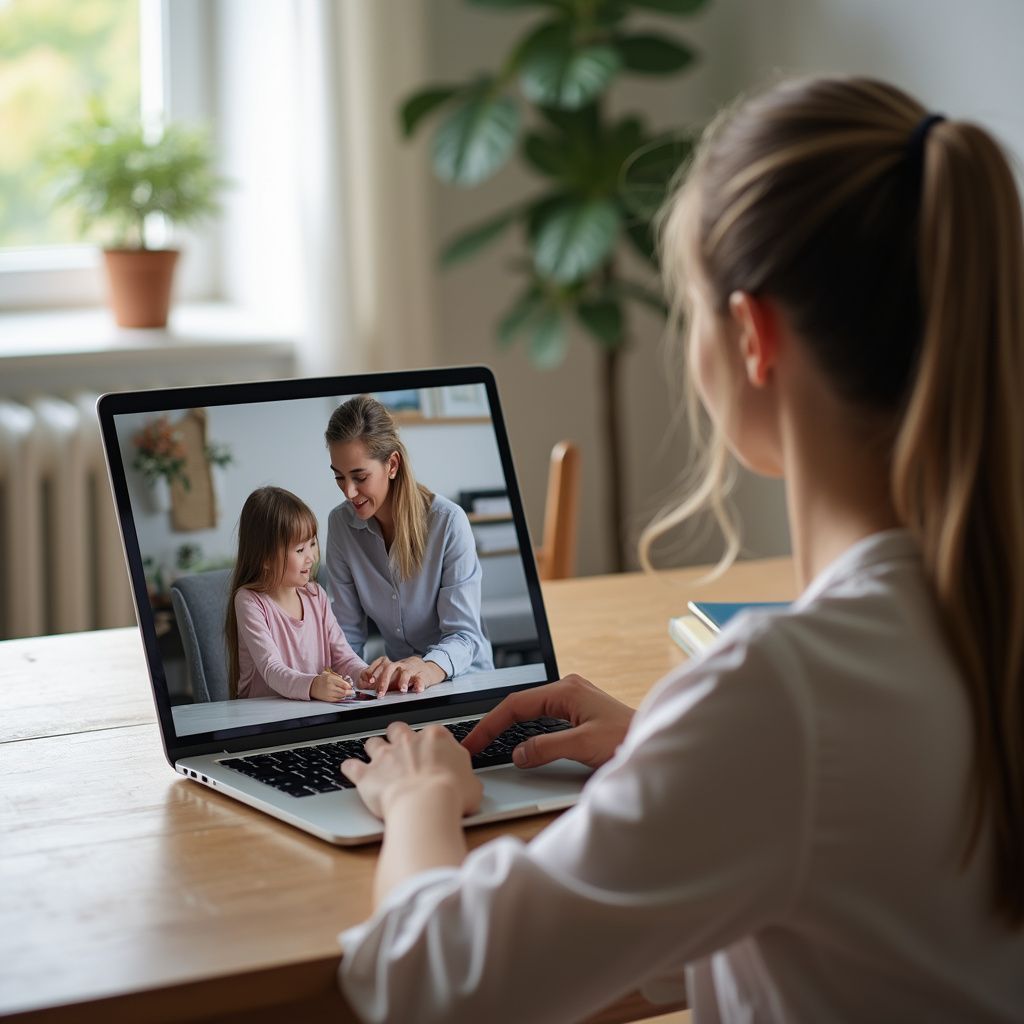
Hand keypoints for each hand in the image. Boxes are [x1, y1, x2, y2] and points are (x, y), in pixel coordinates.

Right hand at [310, 669, 354, 701]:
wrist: (312, 686)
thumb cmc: (322, 680)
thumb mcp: (330, 675)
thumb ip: (338, 678)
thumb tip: (347, 683)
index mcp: (331, 679)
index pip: (344, 684)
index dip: (349, 687)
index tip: (351, 687)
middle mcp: (330, 686)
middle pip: (344, 691)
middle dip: (349, 692)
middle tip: (352, 692)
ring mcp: (328, 693)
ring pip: (341, 696)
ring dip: (345, 695)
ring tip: (346, 693)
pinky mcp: (327, 699)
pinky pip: (337, 700)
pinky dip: (340, 698)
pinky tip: (341, 696)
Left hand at [341, 721, 482, 819]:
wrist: (427, 805)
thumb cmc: (452, 795)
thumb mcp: (473, 786)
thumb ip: (467, 779)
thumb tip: (469, 786)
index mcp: (436, 738)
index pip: (431, 733)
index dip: (430, 746)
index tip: (431, 756)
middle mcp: (408, 741)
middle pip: (399, 730)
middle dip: (398, 738)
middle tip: (401, 752)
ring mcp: (385, 755)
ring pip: (373, 743)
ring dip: (374, 750)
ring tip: (376, 760)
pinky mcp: (367, 774)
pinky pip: (351, 766)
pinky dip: (350, 768)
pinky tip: (351, 771)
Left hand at [360, 655, 446, 696]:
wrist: (427, 668)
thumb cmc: (408, 673)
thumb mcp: (395, 675)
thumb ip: (384, 681)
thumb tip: (368, 689)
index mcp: (393, 665)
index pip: (381, 665)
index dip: (374, 672)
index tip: (370, 682)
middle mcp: (401, 666)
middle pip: (391, 668)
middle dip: (384, 681)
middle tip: (381, 693)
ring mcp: (412, 670)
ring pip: (406, 672)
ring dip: (403, 681)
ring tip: (402, 690)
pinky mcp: (423, 675)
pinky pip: (421, 679)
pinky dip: (419, 684)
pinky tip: (418, 690)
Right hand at [463, 674, 633, 769]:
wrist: (656, 746)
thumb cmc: (628, 740)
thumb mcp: (583, 746)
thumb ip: (547, 748)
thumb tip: (518, 754)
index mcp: (566, 690)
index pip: (516, 704)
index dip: (490, 724)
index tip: (474, 742)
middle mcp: (568, 690)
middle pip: (519, 705)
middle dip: (494, 724)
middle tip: (474, 745)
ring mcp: (573, 700)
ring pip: (530, 712)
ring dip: (509, 726)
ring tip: (488, 742)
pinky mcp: (578, 714)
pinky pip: (542, 719)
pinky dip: (525, 730)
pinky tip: (518, 741)